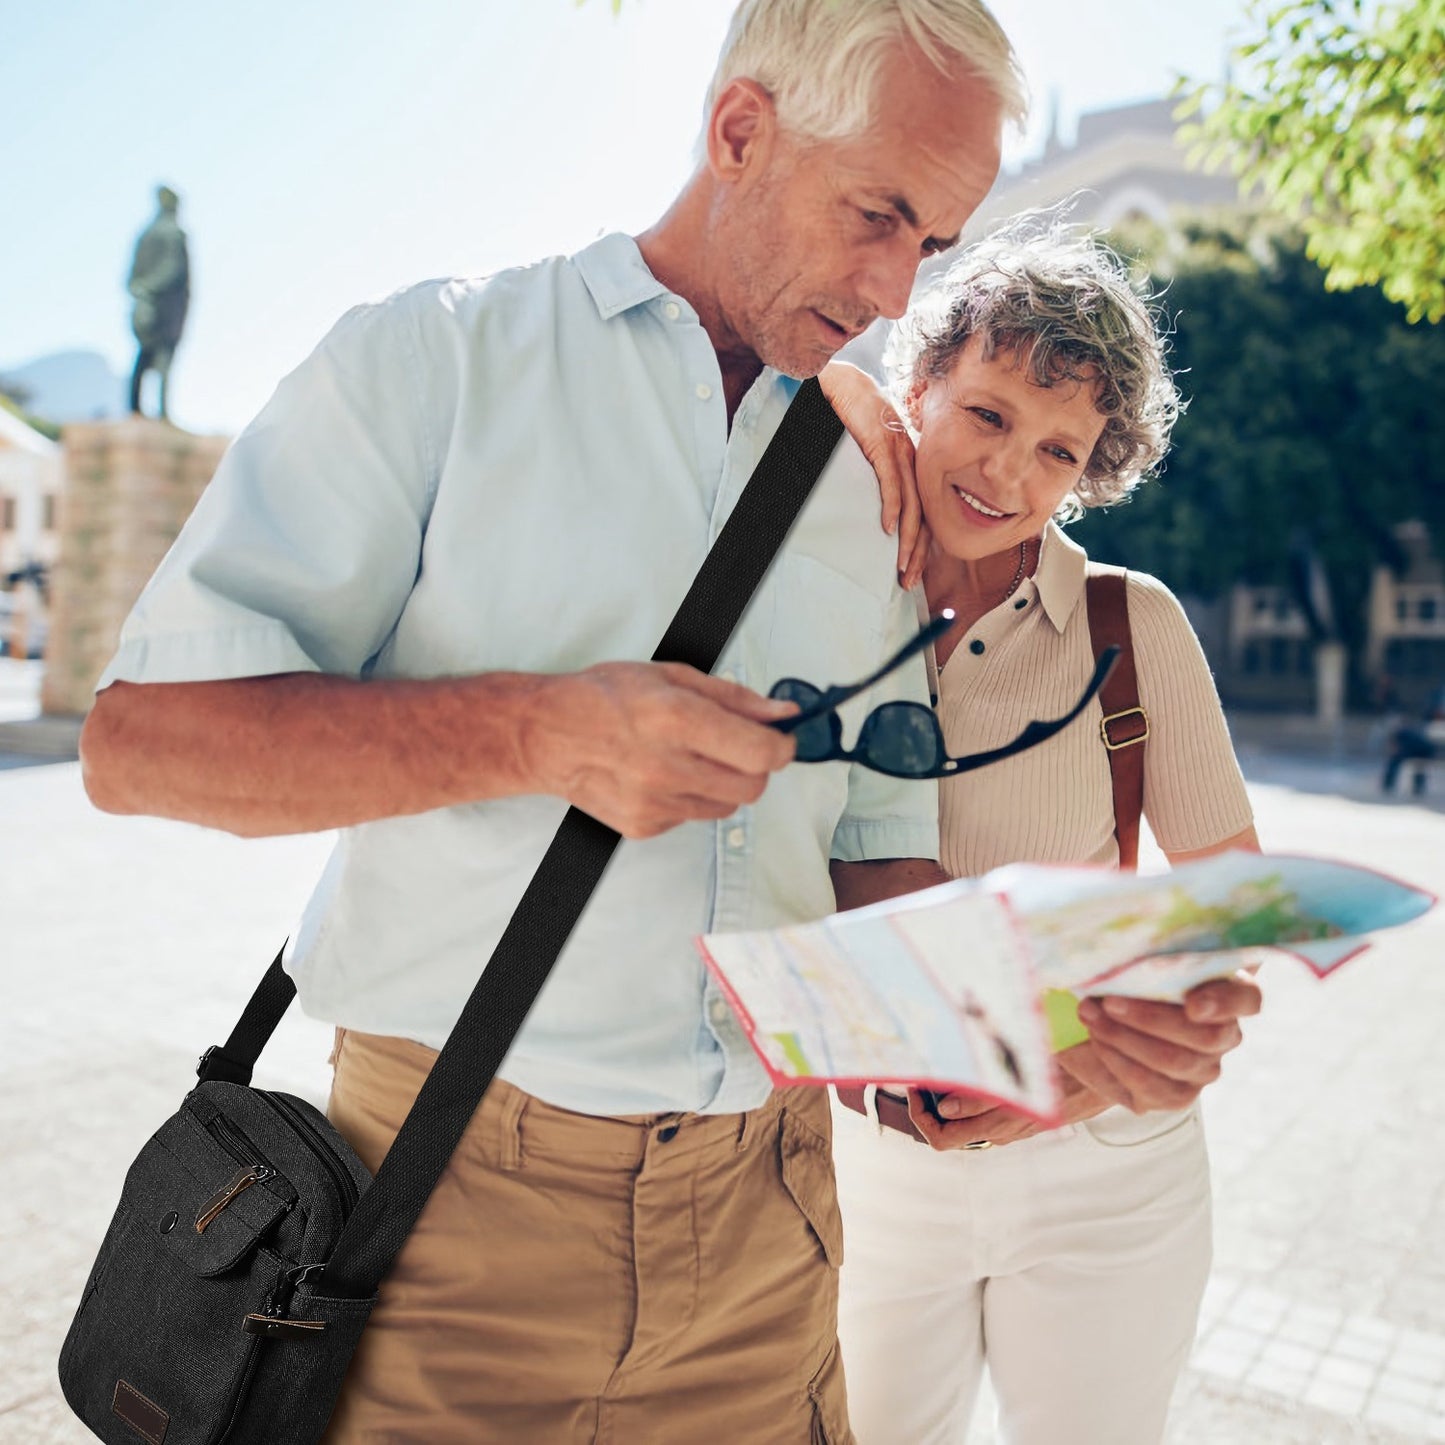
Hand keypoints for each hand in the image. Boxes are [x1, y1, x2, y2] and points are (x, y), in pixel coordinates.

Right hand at [522, 662, 797, 838]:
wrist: (546, 735)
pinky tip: (661, 774)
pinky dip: (689, 798)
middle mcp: (666, 766)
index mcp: (676, 719)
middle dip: (755, 766)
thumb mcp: (672, 676)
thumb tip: (782, 713)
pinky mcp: (643, 826)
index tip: (780, 739)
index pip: (761, 753)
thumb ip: (734, 698)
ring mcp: (654, 803)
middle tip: (734, 746)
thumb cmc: (604, 697)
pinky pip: (692, 817)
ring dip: (722, 783)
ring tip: (688, 757)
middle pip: (752, 787)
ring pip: (726, 806)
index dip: (782, 746)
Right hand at [819, 361, 930, 587]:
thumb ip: (880, 477)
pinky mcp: (882, 442)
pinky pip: (890, 480)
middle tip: (909, 581)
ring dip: (907, 538)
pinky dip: (891, 505)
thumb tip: (878, 512)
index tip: (912, 570)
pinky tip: (888, 528)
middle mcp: (912, 461)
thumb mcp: (873, 452)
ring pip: (910, 503)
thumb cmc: (856, 417)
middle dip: (917, 552)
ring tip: (900, 565)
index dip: (920, 545)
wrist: (846, 383)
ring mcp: (898, 452)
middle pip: (923, 515)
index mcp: (911, 466)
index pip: (923, 513)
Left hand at [903, 1062, 1110, 1150]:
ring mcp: (1012, 1126)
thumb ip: (984, 1097)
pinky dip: (968, 1097)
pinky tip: (970, 1072)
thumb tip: (945, 1108)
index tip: (914, 1086)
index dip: (919, 1116)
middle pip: (947, 1133)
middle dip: (927, 1107)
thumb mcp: (1022, 1081)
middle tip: (921, 1076)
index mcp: (998, 1126)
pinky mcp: (1022, 1116)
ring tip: (941, 1069)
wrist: (1109, 1078)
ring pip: (964, 1123)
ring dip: (947, 1099)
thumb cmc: (1070, 1073)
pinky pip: (984, 1114)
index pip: (941, 1138)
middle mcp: (1001, 1132)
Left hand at [1059, 972, 1262, 1113]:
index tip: (1193, 1004)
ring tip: (1090, 1015)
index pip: (1246, 998)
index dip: (1224, 1002)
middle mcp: (1224, 1034)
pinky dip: (1116, 1059)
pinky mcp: (1176, 1095)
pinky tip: (1096, 1039)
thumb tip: (1118, 955)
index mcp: (1227, 991)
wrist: (1099, 1025)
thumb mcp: (1134, 961)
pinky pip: (1149, 1085)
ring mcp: (1204, 1069)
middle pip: (1206, 1036)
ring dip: (1124, 1037)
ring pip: (1173, 1060)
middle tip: (1108, 1002)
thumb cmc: (1125, 980)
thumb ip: (1142, 958)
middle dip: (1150, 1018)